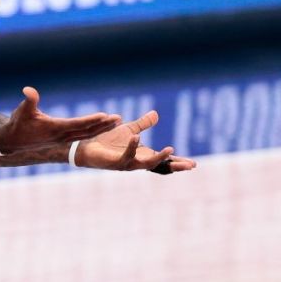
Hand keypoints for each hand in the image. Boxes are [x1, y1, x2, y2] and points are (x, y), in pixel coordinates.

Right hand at [0, 87, 119, 153]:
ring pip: (87, 135)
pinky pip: (83, 136)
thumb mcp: (22, 111)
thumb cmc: (18, 124)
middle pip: (87, 131)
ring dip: (102, 128)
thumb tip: (28, 89)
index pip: (78, 124)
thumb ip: (29, 100)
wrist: (12, 142)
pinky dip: (94, 131)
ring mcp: (63, 139)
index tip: (105, 115)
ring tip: (116, 121)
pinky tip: (102, 127)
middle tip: (119, 118)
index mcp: (55, 129)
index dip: (92, 120)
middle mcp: (62, 136)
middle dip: (103, 125)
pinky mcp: (62, 140)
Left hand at [76, 111, 196, 172]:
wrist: (86, 146)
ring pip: (146, 165)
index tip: (193, 164)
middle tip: (190, 165)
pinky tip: (136, 137)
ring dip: (158, 158)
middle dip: (175, 166)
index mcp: (142, 155)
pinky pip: (126, 156)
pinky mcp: (115, 162)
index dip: (177, 162)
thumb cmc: (107, 141)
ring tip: (170, 149)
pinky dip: (132, 147)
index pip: (163, 161)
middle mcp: (136, 162)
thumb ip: (143, 124)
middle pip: (160, 167)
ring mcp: (126, 164)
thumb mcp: (129, 129)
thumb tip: (156, 114)